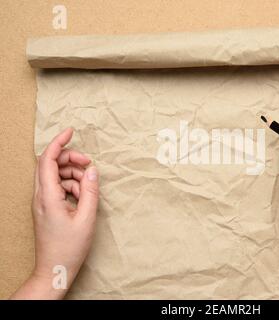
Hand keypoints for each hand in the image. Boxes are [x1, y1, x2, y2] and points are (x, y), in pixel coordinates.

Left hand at [11, 128, 98, 298]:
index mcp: (47, 196)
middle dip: (69, 158)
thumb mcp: (86, 218)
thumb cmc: (69, 247)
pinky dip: (71, 186)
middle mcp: (40, 196)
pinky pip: (57, 187)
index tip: (71, 131)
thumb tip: (92, 170)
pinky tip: (82, 196)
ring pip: (54, 175)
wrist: (54, 269)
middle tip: (89, 162)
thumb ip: (90, 191)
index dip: (58, 142)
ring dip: (72, 173)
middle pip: (49, 164)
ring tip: (88, 184)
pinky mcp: (46, 207)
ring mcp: (42, 202)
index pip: (47, 160)